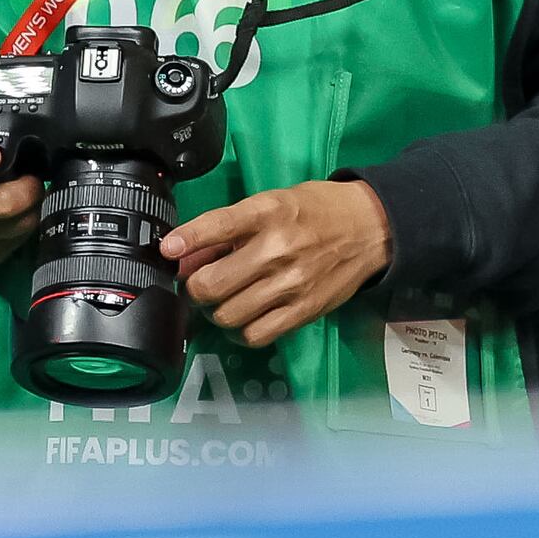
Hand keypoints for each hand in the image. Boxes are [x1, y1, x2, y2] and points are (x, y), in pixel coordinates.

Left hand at [164, 176, 393, 347]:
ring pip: (227, 314)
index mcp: (268, 212)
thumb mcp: (273, 202)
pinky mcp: (304, 310)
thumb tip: (184, 254)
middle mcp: (278, 248)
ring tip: (226, 299)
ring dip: (216, 310)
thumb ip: (230, 227)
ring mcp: (291, 284)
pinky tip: (246, 316)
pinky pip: (255, 335)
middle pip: (211, 284)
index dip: (185, 241)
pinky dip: (241, 330)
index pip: (216, 227)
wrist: (371, 227)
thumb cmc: (317, 211)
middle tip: (202, 282)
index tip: (167, 250)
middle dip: (196, 287)